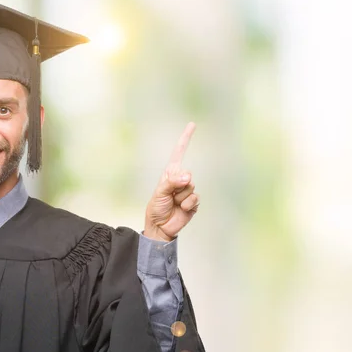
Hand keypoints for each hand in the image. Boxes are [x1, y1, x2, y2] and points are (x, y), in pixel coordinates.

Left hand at [145, 122, 198, 241]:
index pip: (179, 153)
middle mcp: (180, 180)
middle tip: (170, 196)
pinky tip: (181, 209)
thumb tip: (188, 176)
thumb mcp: (160, 192)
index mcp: (170, 174)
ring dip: (181, 197)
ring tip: (173, 203)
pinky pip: (195, 199)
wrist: (160, 226)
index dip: (185, 139)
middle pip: (187, 175)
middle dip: (178, 186)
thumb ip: (172, 182)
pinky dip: (187, 205)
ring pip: (191, 188)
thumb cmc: (156, 207)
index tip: (192, 125)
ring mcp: (188, 191)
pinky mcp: (194, 202)